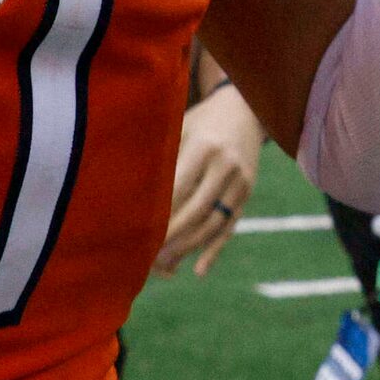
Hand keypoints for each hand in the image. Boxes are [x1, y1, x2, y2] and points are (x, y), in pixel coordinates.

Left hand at [153, 84, 262, 277]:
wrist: (245, 108)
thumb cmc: (200, 120)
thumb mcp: (180, 128)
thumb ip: (161, 157)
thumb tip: (131, 193)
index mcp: (204, 147)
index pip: (179, 189)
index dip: (159, 214)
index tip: (138, 232)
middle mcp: (226, 165)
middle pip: (196, 211)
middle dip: (171, 237)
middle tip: (146, 256)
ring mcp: (241, 181)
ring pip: (213, 224)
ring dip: (188, 248)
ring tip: (164, 265)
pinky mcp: (247, 193)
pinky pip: (230, 226)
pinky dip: (215, 250)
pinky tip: (199, 270)